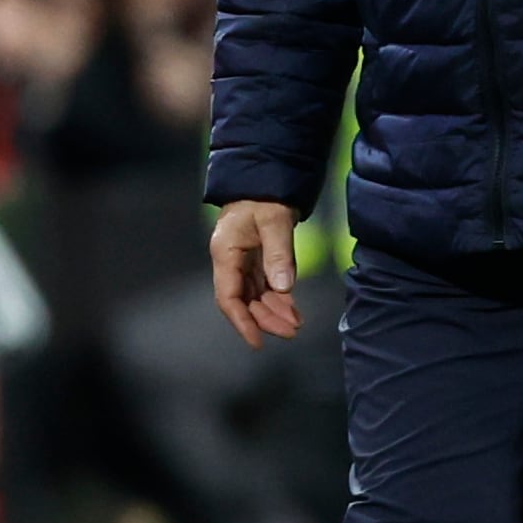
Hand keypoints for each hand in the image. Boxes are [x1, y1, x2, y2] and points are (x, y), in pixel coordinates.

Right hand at [211, 200, 303, 347]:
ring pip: (256, 296)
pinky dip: (280, 299)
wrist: (266, 180)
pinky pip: (266, 286)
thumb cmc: (264, 197)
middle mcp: (231, 262)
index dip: (242, 322)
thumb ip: (279, 254)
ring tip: (296, 325)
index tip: (257, 342)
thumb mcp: (274, 222)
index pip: (229, 297)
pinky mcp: (257, 260)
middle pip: (244, 301)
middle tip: (291, 332)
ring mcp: (244, 262)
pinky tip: (294, 311)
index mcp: (226, 254)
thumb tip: (283, 288)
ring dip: (274, 312)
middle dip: (265, 320)